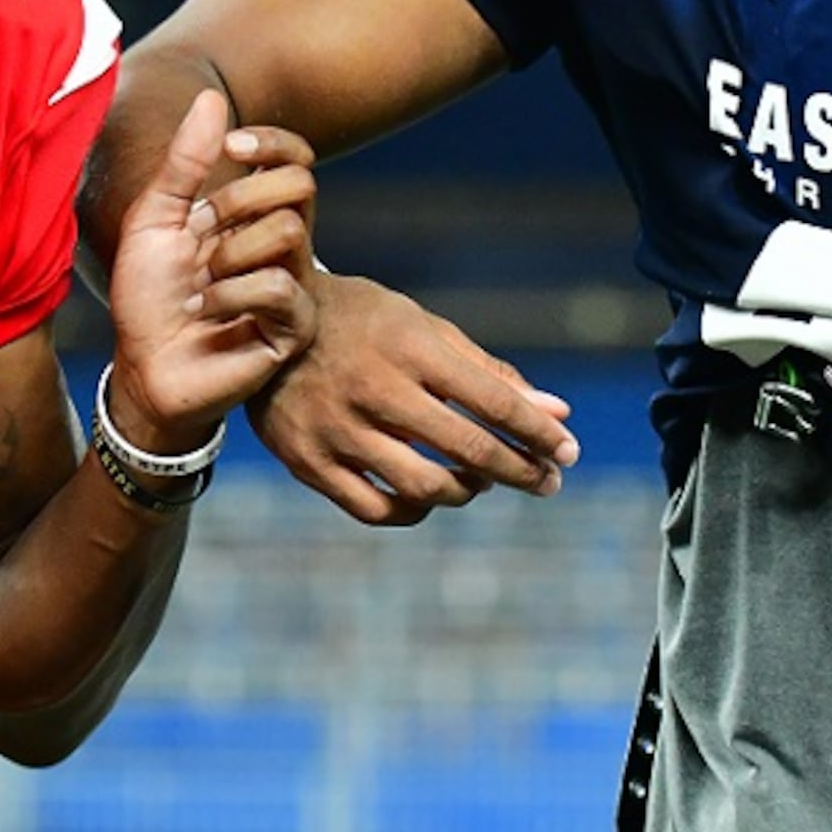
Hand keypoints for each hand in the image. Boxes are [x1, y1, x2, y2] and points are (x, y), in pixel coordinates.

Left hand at [104, 87, 318, 449]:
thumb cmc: (149, 298)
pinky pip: (280, 286)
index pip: (296, 159)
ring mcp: (293, 285)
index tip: (232, 146)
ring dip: (230, 251)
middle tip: (199, 232)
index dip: (274, 142)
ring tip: (199, 284)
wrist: (143, 369)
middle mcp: (282, 246)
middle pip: (301, 184)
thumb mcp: (154, 220)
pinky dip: (230, 294)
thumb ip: (184, 164)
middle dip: (239, 199)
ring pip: (291, 230)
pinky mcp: (293, 327)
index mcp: (255, 215)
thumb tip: (210, 97)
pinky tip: (204, 313)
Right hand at [245, 272, 579, 525]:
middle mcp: (374, 389)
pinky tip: (431, 496)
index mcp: (408, 346)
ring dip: (469, 491)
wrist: (262, 322)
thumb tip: (558, 414)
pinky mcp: (308, 462)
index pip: (492, 400)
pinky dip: (416, 510)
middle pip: (467, 448)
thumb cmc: (361, 322)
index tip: (569, 451)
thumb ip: (488, 372)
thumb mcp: (423, 328)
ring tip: (483, 480)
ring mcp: (338, 430)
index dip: (538, 433)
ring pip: (425, 488)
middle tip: (549, 480)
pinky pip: (377, 510)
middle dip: (521, 470)